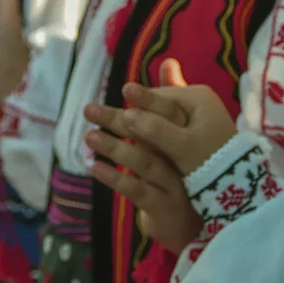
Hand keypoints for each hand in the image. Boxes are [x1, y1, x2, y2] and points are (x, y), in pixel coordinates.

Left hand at [81, 61, 229, 251]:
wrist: (195, 221)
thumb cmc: (185, 167)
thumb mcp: (182, 131)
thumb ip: (173, 97)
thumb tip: (168, 61)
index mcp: (190, 135)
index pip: (171, 113)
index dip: (148, 100)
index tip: (124, 88)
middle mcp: (185, 158)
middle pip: (153, 135)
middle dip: (119, 120)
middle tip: (88, 109)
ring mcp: (176, 183)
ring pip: (145, 161)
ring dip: (114, 148)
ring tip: (89, 136)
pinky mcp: (164, 206)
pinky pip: (138, 190)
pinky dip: (115, 178)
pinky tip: (95, 167)